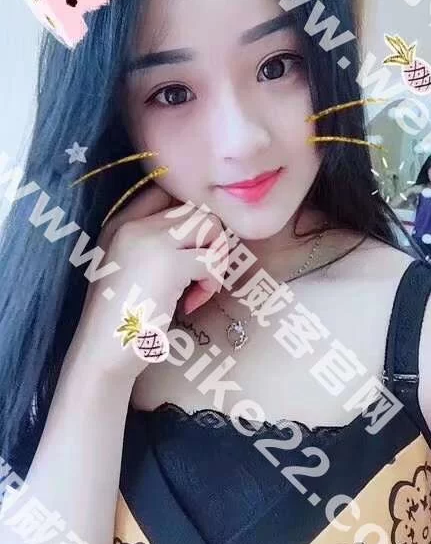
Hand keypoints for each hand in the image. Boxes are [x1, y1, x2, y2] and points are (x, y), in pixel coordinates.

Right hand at [64, 186, 227, 381]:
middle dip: (210, 242)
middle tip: (201, 275)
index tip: (190, 251)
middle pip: (196, 208)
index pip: (167, 190)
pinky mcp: (167, 263)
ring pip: (210, 224)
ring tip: (198, 288)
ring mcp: (149, 240)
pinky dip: (211, 284)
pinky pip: (211, 260)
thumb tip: (206, 229)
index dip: (190, 217)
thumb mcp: (131, 268)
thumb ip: (156, 243)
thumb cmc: (122, 319)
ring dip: (216, 258)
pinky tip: (191, 304)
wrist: (101, 353)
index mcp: (121, 222)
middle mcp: (133, 223)